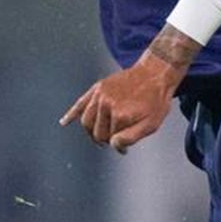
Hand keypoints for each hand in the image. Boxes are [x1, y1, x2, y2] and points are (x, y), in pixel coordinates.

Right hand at [60, 26, 197, 152]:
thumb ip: (131, 137)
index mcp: (120, 115)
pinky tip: (64, 122)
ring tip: (99, 136)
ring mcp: (101, 94)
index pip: (110, 140)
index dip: (118, 146)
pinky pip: (80, 102)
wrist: (156, 72)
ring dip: (90, 131)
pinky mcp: (98, 87)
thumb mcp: (152, 123)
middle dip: (104, 139)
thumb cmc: (156, 100)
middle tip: (113, 141)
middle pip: (96, 132)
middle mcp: (107, 104)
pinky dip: (71, 113)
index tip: (124, 149)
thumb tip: (113, 144)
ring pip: (86, 121)